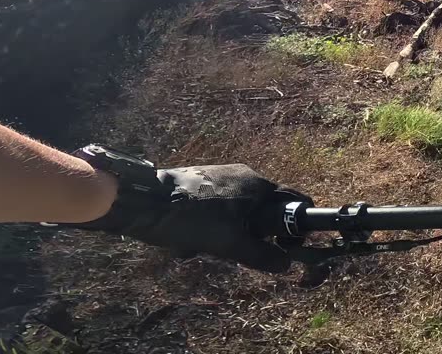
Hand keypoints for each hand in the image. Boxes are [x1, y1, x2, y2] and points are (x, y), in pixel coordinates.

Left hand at [79, 164, 309, 272]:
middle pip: (264, 210)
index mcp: (258, 185)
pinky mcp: (202, 182)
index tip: (289, 246)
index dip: (296, 225)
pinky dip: (214, 225)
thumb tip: (286, 265)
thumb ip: (260, 254)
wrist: (145, 201)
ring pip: (240, 211)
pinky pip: (220, 207)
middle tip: (241, 252)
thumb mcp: (228, 243)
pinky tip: (194, 240)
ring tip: (209, 248)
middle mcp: (245, 176)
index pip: (293, 200)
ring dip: (231, 232)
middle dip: (255, 234)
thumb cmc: (191, 219)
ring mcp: (223, 176)